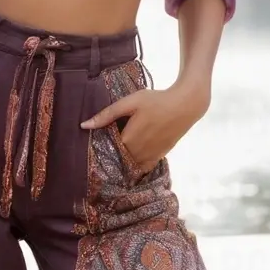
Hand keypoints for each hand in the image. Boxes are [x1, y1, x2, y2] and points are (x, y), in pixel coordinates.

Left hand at [81, 83, 209, 175]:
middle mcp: (138, 153)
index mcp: (128, 140)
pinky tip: (132, 156)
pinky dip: (135, 165)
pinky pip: (143, 168)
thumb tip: (84, 125)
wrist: (185, 106)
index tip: (92, 144)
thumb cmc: (156, 101)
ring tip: (116, 151)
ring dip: (122, 161)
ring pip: (130, 166)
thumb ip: (107, 115)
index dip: (99, 148)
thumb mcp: (130, 102)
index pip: (107, 151)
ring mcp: (150, 157)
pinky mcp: (159, 157)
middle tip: (104, 146)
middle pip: (118, 160)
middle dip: (110, 155)